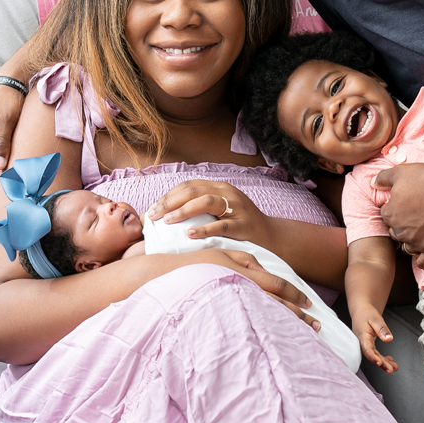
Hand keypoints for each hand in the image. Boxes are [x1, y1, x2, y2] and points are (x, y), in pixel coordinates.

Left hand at [150, 179, 271, 246]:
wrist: (271, 236)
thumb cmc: (239, 226)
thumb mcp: (220, 210)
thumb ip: (200, 208)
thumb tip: (167, 214)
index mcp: (219, 187)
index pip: (188, 186)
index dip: (168, 196)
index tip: (152, 209)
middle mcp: (227, 193)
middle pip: (193, 191)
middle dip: (170, 202)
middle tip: (153, 215)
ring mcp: (237, 208)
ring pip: (207, 202)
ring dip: (184, 211)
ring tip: (168, 221)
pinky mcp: (243, 225)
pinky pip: (222, 225)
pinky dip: (204, 229)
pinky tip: (190, 234)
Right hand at [201, 248, 318, 331]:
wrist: (165, 278)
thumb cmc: (195, 265)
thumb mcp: (223, 254)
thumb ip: (247, 262)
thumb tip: (267, 273)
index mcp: (244, 272)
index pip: (277, 285)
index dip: (295, 294)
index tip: (309, 303)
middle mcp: (242, 288)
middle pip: (276, 304)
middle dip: (298, 315)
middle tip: (316, 326)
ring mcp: (233, 304)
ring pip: (266, 316)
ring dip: (285, 325)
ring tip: (302, 335)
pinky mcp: (224, 317)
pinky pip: (250, 325)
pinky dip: (265, 331)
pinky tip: (275, 339)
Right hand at [353, 308, 397, 373]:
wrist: (361, 310)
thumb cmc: (367, 313)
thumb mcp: (375, 318)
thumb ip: (382, 329)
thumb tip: (389, 339)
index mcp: (362, 336)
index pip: (366, 349)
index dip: (373, 357)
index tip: (380, 362)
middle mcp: (362, 342)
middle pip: (372, 355)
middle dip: (381, 363)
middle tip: (391, 370)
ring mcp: (366, 344)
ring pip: (375, 356)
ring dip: (384, 363)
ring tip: (394, 368)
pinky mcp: (369, 344)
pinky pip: (376, 353)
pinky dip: (383, 358)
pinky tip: (391, 361)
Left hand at [375, 162, 423, 270]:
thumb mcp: (399, 172)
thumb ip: (383, 178)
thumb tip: (373, 184)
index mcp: (390, 214)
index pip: (387, 217)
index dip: (396, 210)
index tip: (407, 205)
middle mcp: (402, 231)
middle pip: (397, 233)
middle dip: (404, 227)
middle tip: (417, 216)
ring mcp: (418, 241)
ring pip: (409, 248)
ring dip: (413, 241)